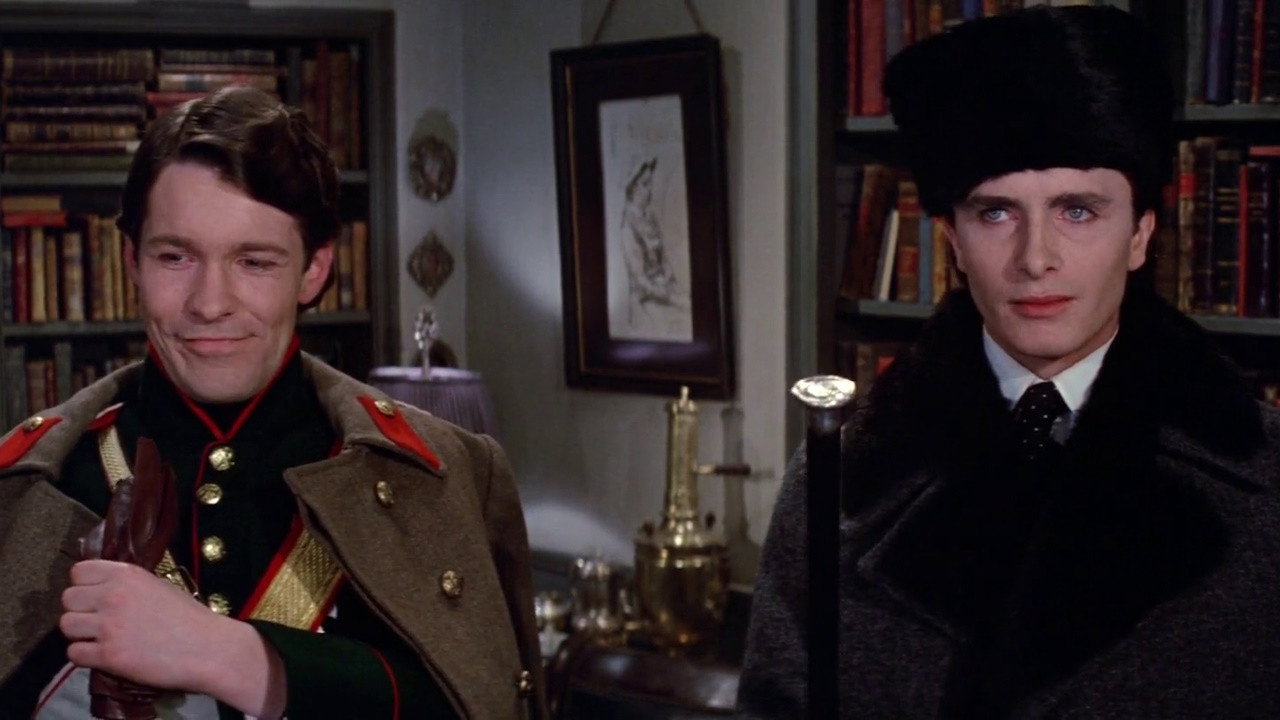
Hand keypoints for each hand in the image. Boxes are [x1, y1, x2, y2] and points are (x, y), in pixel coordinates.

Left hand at [60, 560, 285, 717]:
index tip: (95, 596)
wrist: (209, 648)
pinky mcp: (109, 655)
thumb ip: (128, 585)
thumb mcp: (159, 587)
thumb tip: (101, 589)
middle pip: (68, 599)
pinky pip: (74, 653)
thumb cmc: (190, 618)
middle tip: (97, 621)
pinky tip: (103, 655)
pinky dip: (85, 656)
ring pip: (66, 625)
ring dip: (80, 634)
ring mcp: (109, 625)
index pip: (79, 571)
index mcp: (128, 574)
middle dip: (80, 610)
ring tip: (99, 639)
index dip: (84, 585)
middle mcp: (114, 595)